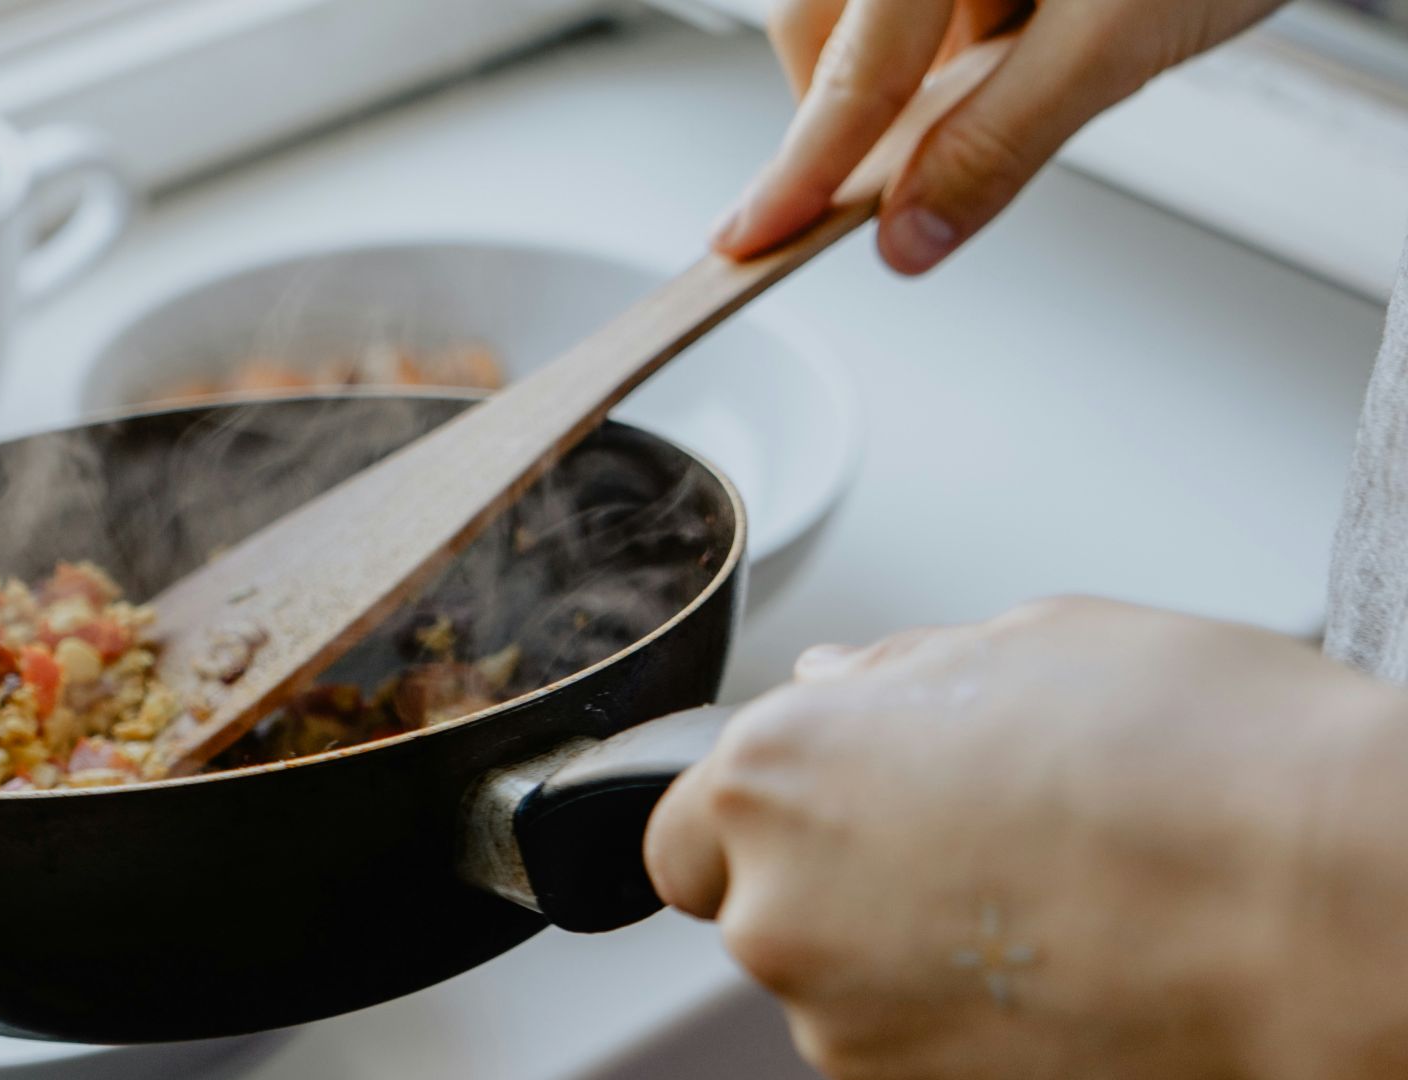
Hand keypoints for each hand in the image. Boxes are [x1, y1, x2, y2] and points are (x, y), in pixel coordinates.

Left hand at [646, 597, 1407, 1078]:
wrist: (1323, 905)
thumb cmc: (1195, 753)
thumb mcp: (1029, 641)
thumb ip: (894, 673)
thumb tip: (838, 682)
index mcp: (776, 774)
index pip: (681, 829)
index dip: (751, 816)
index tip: (823, 805)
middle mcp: (782, 909)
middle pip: (760, 908)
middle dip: (833, 875)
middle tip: (962, 836)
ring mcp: (849, 1025)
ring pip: (838, 983)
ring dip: (902, 947)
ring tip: (1038, 893)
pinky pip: (908, 1043)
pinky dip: (960, 1014)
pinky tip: (1060, 959)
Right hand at [714, 0, 1288, 272]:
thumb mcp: (1122, 36)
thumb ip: (1002, 139)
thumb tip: (909, 233)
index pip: (850, 70)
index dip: (801, 168)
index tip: (751, 236)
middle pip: (823, 27)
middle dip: (859, 105)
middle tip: (913, 164)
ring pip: (870, 13)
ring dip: (919, 66)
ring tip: (1027, 55)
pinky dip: (961, 31)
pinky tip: (1034, 23)